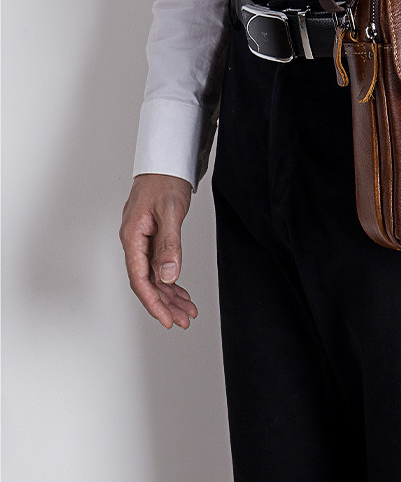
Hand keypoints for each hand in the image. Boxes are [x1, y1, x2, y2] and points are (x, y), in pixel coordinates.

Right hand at [119, 173, 197, 329]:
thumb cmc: (165, 181)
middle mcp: (134, 242)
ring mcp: (142, 240)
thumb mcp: (170, 212)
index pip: (140, 279)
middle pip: (147, 282)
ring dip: (169, 295)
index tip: (166, 320)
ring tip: (187, 311)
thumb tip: (168, 276)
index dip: (154, 303)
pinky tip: (180, 292)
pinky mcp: (151, 237)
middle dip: (165, 304)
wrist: (165, 161)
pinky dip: (170, 280)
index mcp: (133, 237)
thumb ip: (169, 245)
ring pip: (154, 276)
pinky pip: (158, 265)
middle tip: (183, 320)